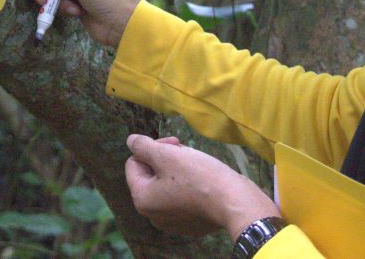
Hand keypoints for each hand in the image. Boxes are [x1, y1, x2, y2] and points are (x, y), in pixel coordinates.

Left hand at [124, 134, 281, 239]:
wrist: (234, 202)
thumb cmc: (199, 176)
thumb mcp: (167, 155)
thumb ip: (143, 146)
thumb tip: (130, 141)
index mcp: (142, 199)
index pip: (133, 163)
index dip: (152, 148)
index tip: (175, 143)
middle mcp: (153, 215)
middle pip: (150, 175)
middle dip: (165, 159)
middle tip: (185, 151)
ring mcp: (172, 222)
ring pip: (166, 185)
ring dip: (177, 170)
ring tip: (196, 164)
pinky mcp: (190, 224)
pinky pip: (181, 198)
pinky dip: (188, 186)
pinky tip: (203, 180)